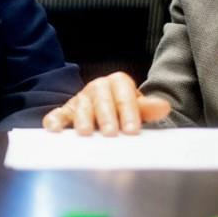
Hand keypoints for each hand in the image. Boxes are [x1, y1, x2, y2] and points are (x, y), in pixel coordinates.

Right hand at [42, 72, 171, 134]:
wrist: (110, 112)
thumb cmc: (124, 112)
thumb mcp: (137, 108)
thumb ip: (147, 109)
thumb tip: (163, 107)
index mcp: (118, 83)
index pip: (124, 96)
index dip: (129, 112)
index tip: (132, 130)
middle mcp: (98, 87)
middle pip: (102, 100)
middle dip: (106, 117)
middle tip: (110, 133)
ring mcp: (81, 99)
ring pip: (81, 106)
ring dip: (83, 119)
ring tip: (86, 133)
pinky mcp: (67, 110)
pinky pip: (59, 113)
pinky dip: (55, 119)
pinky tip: (54, 128)